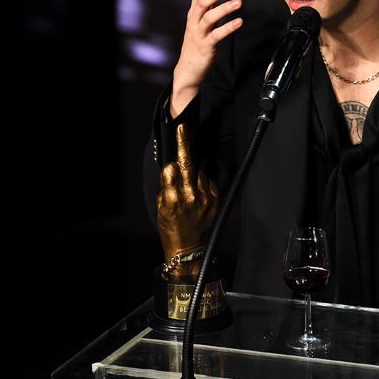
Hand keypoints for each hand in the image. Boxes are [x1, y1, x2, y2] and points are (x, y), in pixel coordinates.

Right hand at [157, 123, 219, 276]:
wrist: (190, 250)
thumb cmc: (171, 229)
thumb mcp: (162, 208)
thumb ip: (167, 187)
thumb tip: (173, 169)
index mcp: (173, 199)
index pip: (171, 168)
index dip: (170, 165)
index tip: (171, 160)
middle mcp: (190, 196)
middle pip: (187, 163)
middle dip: (184, 144)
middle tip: (183, 128)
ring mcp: (205, 198)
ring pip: (199, 173)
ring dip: (194, 175)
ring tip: (189, 191)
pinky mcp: (216, 201)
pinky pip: (209, 182)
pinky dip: (204, 184)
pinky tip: (199, 195)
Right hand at [171, 0, 242, 117]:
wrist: (187, 70)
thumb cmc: (196, 44)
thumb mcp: (198, 23)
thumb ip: (205, 4)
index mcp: (192, 16)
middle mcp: (193, 23)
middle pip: (202, 3)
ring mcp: (198, 35)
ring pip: (209, 17)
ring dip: (224, 8)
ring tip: (239, 1)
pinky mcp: (205, 47)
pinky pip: (216, 35)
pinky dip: (228, 27)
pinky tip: (239, 21)